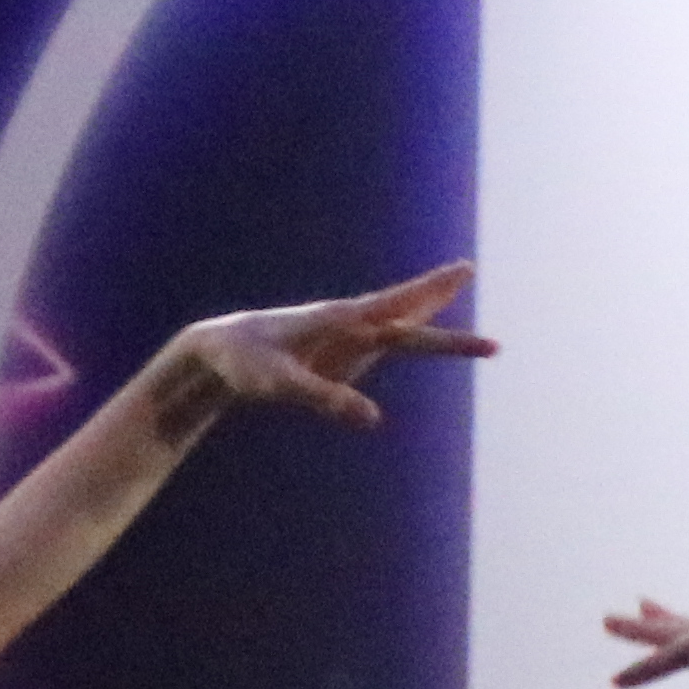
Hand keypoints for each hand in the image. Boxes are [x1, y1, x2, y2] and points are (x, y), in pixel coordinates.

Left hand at [158, 262, 491, 431]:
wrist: (218, 351)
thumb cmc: (246, 363)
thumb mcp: (283, 385)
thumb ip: (327, 400)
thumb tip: (374, 419)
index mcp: (339, 320)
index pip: (396, 306)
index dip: (431, 293)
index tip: (464, 272)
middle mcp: (346, 322)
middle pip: (402, 311)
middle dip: (437, 294)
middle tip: (470, 269)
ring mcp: (344, 337)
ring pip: (395, 320)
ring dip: (426, 306)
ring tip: (459, 280)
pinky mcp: (338, 353)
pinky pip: (381, 340)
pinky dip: (406, 328)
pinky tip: (417, 324)